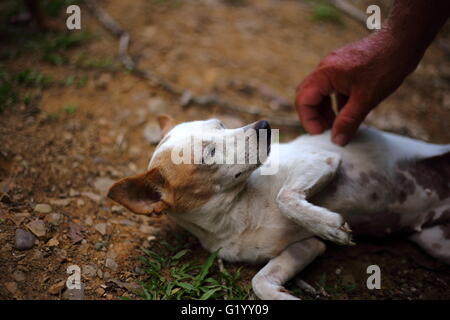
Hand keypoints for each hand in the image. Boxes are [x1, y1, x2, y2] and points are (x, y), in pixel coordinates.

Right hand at [295, 31, 417, 145]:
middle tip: (328, 130)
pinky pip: (331, 87)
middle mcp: (325, 68)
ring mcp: (333, 66)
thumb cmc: (385, 66)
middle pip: (307, 96)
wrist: (403, 42)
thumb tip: (337, 141)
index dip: (309, 120)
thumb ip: (348, 121)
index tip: (322, 133)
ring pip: (319, 92)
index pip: (303, 100)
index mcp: (325, 74)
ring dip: (324, 110)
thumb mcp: (366, 100)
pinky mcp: (343, 67)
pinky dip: (335, 102)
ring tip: (338, 124)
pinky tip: (349, 112)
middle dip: (314, 116)